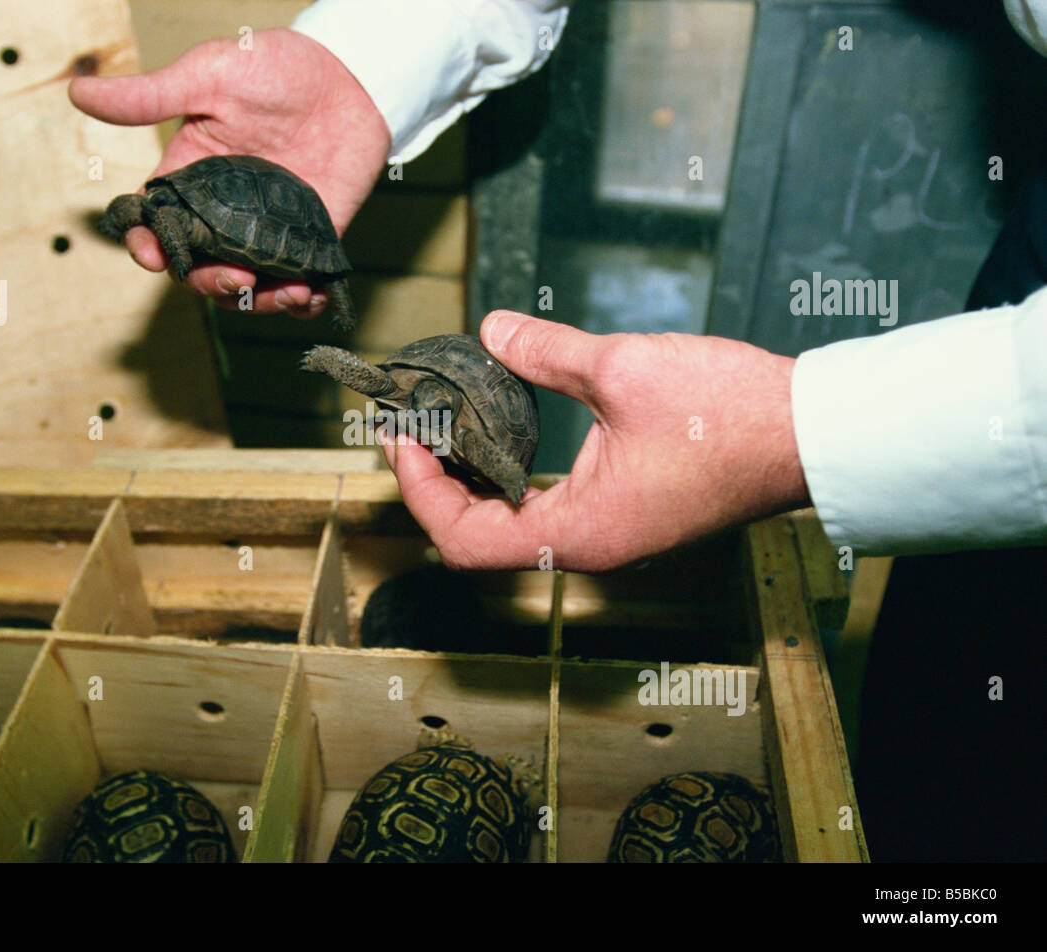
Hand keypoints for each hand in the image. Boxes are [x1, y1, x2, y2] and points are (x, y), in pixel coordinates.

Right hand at [69, 29, 389, 317]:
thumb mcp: (207, 76)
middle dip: (208, 284)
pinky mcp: (311, 240)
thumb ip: (149, 97)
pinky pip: (302, 285)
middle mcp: (225, 215)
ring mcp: (268, 232)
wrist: (348, 74)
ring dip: (259, 303)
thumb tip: (77, 92)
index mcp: (190, 181)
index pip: (157, 228)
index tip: (153, 257)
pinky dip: (304, 302)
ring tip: (283, 294)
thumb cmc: (274, 68)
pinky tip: (311, 295)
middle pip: (199, 270)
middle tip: (234, 276)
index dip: (148, 249)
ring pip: (249, 288)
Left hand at [382, 312, 811, 572]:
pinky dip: (511, 478)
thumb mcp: (623, 368)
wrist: (809, 433)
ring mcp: (609, 536)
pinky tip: (503, 431)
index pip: (464, 539)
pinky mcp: (626, 515)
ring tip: (447, 424)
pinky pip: (546, 512)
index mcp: (577, 533)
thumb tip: (491, 330)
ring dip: (472, 481)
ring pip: (511, 528)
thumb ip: (546, 353)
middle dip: (437, 485)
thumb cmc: (728, 412)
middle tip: (413, 428)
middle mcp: (587, 548)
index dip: (420, 491)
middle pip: (479, 540)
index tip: (401, 437)